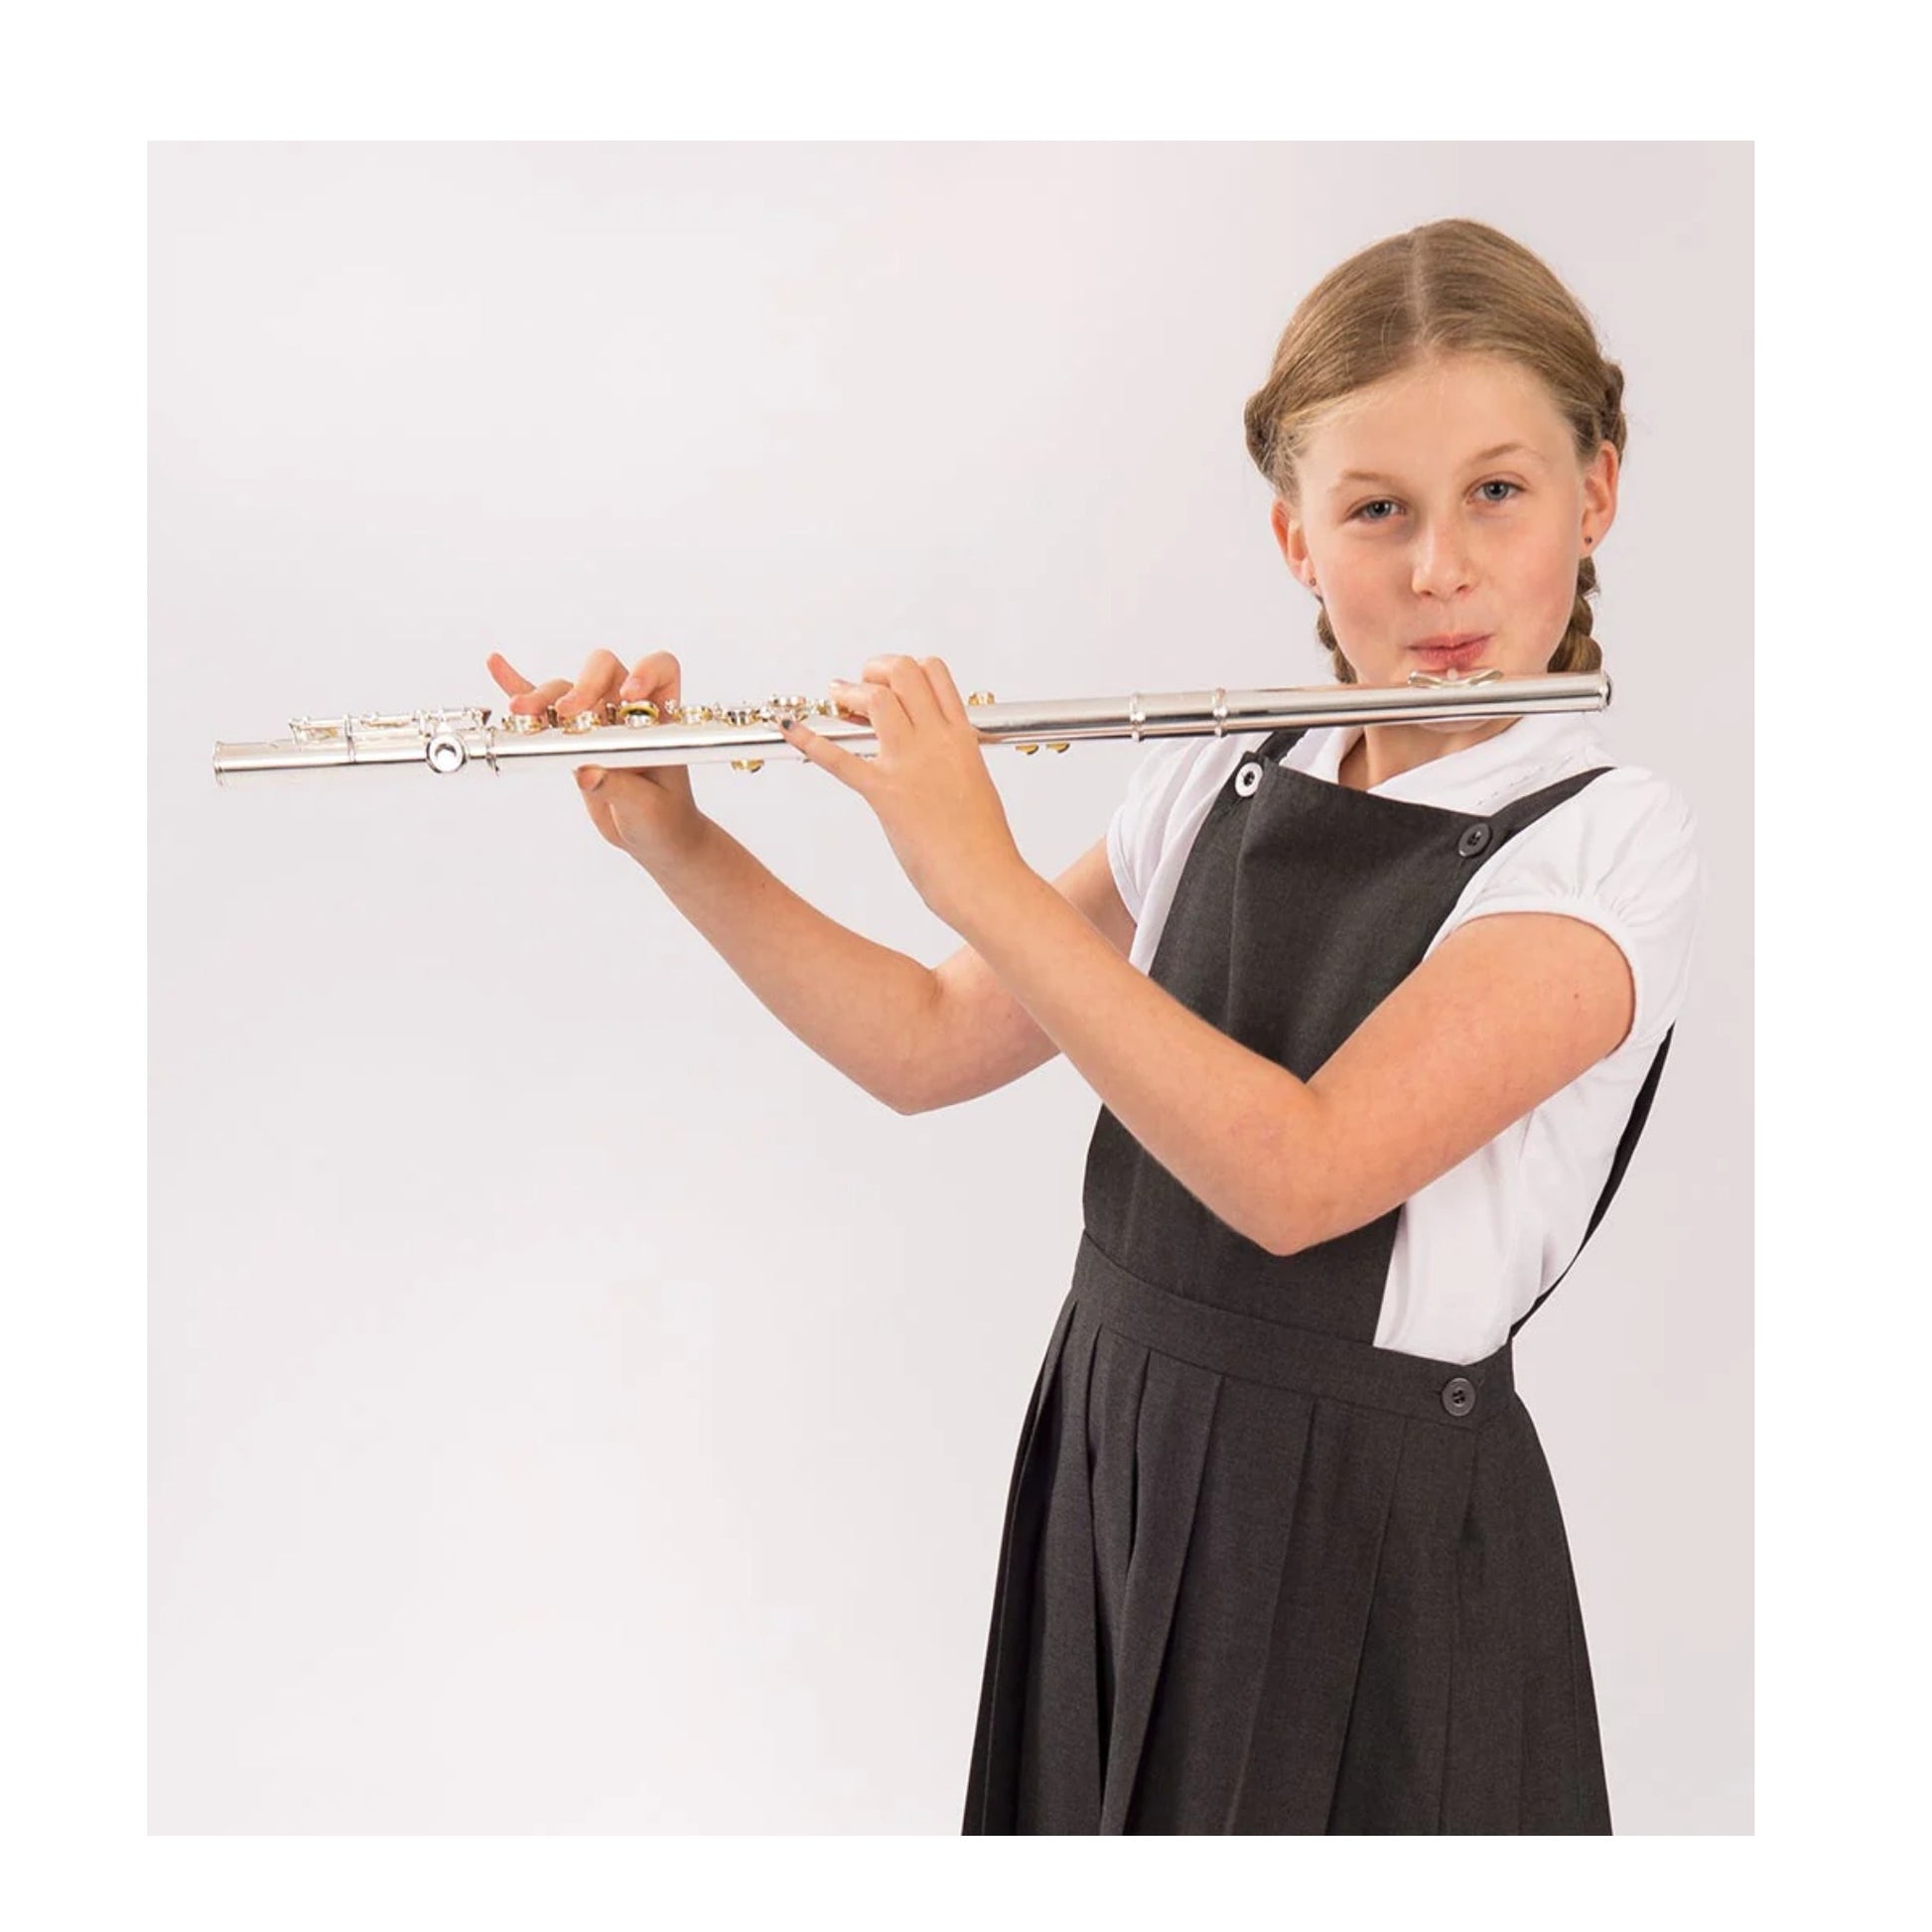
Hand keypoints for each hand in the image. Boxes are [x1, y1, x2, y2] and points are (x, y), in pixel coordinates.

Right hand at [484, 648, 710, 873]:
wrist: (653, 838)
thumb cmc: (664, 818)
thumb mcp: (647, 806)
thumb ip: (619, 787)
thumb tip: (586, 773)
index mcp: (660, 717)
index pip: (660, 670)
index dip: (645, 672)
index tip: (628, 696)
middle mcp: (626, 710)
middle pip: (603, 670)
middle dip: (583, 685)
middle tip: (566, 713)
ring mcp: (596, 720)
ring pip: (566, 690)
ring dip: (542, 697)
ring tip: (521, 711)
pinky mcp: (570, 738)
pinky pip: (543, 709)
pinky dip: (519, 688)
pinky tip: (497, 667)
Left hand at [777, 654, 1026, 930]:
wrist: (983, 878)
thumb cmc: (983, 845)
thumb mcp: (976, 786)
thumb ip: (955, 763)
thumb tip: (940, 759)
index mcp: (962, 738)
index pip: (934, 674)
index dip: (905, 668)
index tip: (888, 680)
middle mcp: (938, 741)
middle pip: (903, 672)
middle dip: (875, 670)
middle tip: (860, 684)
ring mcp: (911, 765)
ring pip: (877, 700)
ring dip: (851, 693)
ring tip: (837, 698)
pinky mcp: (885, 793)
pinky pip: (841, 758)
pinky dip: (811, 740)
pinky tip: (791, 728)